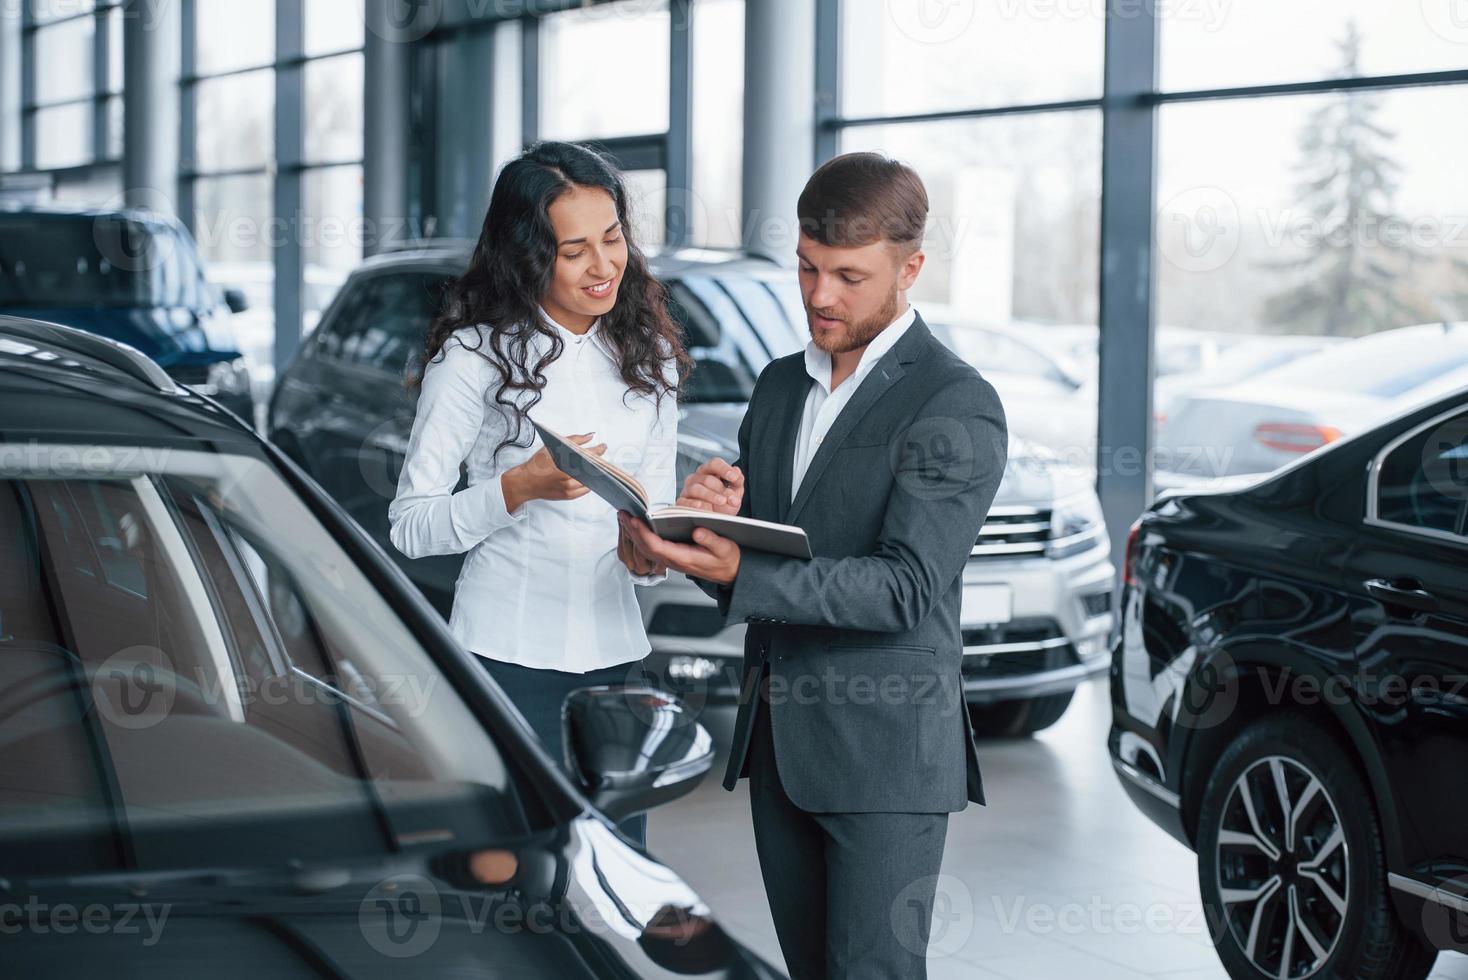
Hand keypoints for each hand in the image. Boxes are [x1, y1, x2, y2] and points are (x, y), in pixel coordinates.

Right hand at [502, 432, 604, 512]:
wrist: (525, 482)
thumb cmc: (536, 464)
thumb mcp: (552, 447)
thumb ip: (573, 440)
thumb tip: (590, 437)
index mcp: (565, 463)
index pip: (589, 455)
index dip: (598, 450)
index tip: (603, 446)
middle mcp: (568, 478)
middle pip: (592, 469)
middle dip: (597, 461)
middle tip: (598, 455)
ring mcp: (569, 489)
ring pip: (590, 480)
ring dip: (593, 473)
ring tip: (592, 466)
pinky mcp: (568, 496)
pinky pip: (585, 489)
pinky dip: (587, 482)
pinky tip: (586, 476)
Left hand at [619, 513, 740, 584]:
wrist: (731, 572)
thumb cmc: (727, 559)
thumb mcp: (725, 548)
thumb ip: (711, 540)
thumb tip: (697, 532)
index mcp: (685, 559)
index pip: (658, 547)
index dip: (644, 534)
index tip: (634, 521)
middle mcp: (674, 561)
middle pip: (646, 547)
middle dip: (632, 531)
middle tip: (622, 513)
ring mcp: (672, 560)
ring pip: (646, 548)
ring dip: (634, 532)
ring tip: (624, 516)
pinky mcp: (672, 555)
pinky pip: (652, 547)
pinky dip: (641, 535)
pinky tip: (636, 525)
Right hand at [676, 457, 743, 513]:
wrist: (714, 522)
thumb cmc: (723, 506)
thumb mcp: (734, 494)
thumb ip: (737, 482)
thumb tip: (737, 472)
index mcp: (709, 472)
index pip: (714, 464)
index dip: (724, 469)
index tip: (734, 477)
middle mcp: (697, 478)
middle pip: (706, 478)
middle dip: (720, 488)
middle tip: (731, 498)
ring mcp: (688, 490)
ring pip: (696, 488)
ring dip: (711, 496)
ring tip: (721, 502)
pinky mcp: (682, 502)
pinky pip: (684, 501)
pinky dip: (692, 504)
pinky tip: (701, 506)